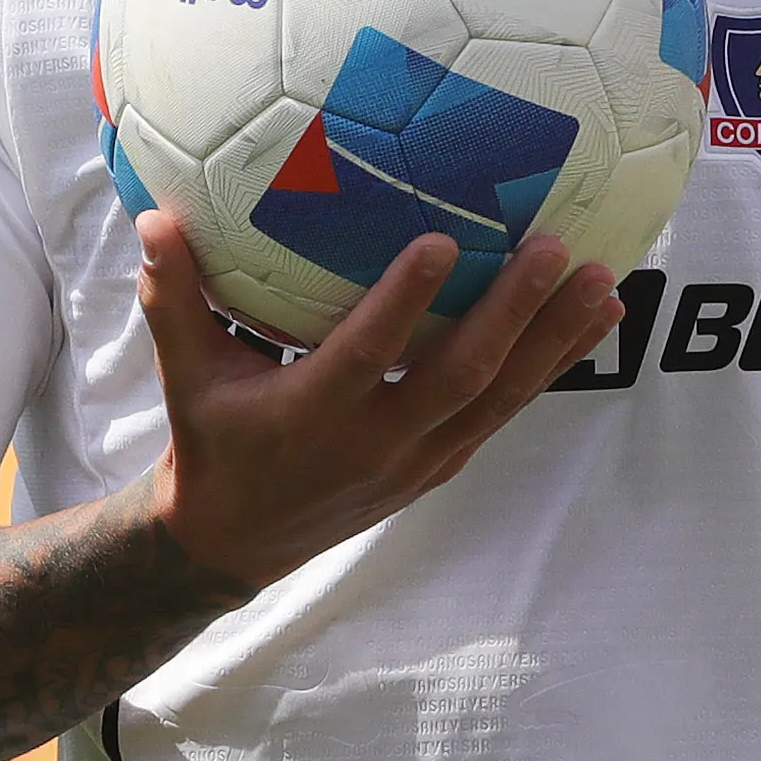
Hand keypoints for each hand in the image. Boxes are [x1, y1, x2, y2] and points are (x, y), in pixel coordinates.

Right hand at [136, 209, 622, 589]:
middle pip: (460, 377)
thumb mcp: (182, 372)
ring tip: (605, 284)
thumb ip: (174, 296)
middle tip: (557, 250)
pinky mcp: (440, 466)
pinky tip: (593, 322)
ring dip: (554, 342)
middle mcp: (373, 443)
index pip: (366, 356)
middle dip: (513, 314)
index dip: (405, 302)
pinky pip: (504, 414)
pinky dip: (550, 368)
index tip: (443, 241)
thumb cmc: (210, 437)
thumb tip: (155, 217)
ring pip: (499, 399)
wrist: (235, 543)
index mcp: (309, 413)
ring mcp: (416, 461)